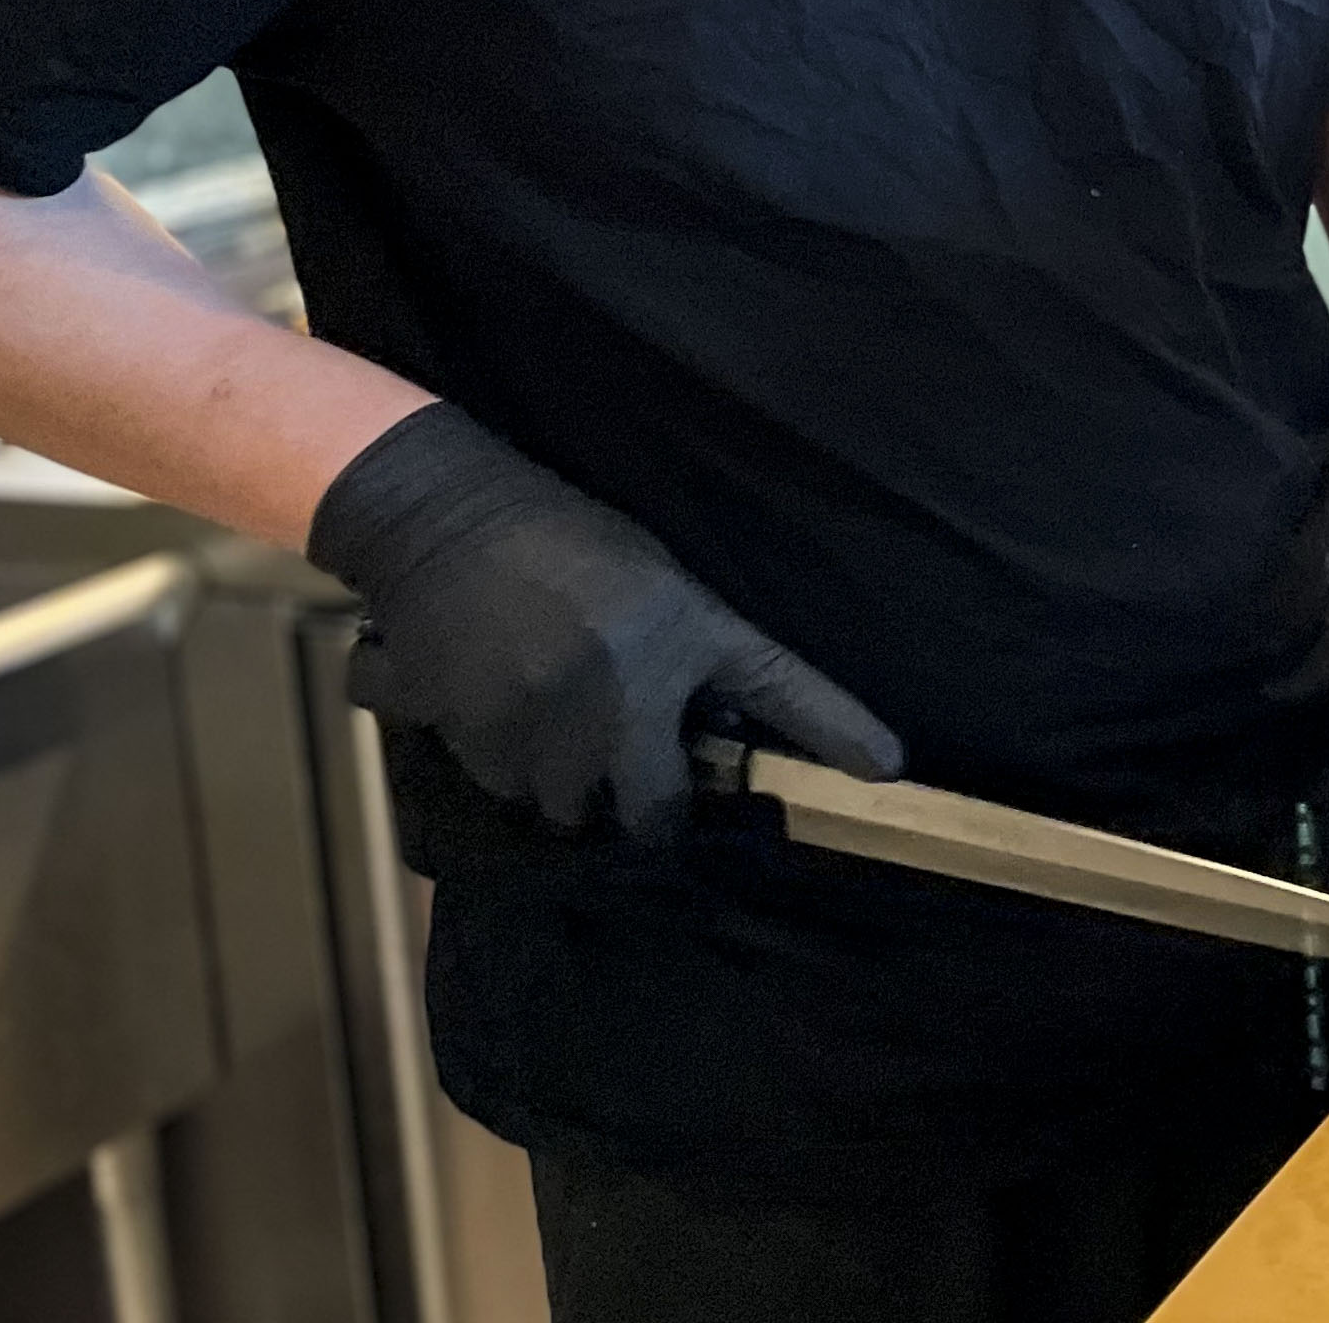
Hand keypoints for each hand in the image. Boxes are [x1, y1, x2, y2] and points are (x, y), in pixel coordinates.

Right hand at [307, 400, 900, 838]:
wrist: (441, 515)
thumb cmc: (556, 535)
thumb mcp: (647, 579)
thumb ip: (677, 655)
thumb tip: (689, 735)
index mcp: (676, 632)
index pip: (779, 685)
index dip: (836, 729)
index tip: (888, 769)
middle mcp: (618, 691)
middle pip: (647, 814)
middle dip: (638, 807)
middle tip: (623, 771)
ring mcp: (538, 722)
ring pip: (558, 804)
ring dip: (556, 779)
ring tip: (542, 708)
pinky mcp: (465, 734)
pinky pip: (493, 781)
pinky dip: (494, 757)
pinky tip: (489, 697)